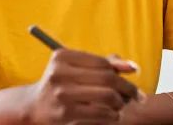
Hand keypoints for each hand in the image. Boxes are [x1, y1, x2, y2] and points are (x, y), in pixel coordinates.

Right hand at [22, 49, 145, 124]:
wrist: (33, 107)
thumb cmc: (61, 84)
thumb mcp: (74, 68)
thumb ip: (101, 64)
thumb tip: (130, 66)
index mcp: (62, 57)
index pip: (101, 62)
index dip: (122, 67)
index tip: (136, 72)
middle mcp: (60, 74)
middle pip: (107, 78)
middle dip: (128, 87)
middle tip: (138, 95)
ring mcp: (62, 95)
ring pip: (107, 97)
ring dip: (121, 103)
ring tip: (122, 105)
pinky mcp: (65, 114)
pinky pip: (101, 113)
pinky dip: (112, 115)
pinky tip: (112, 115)